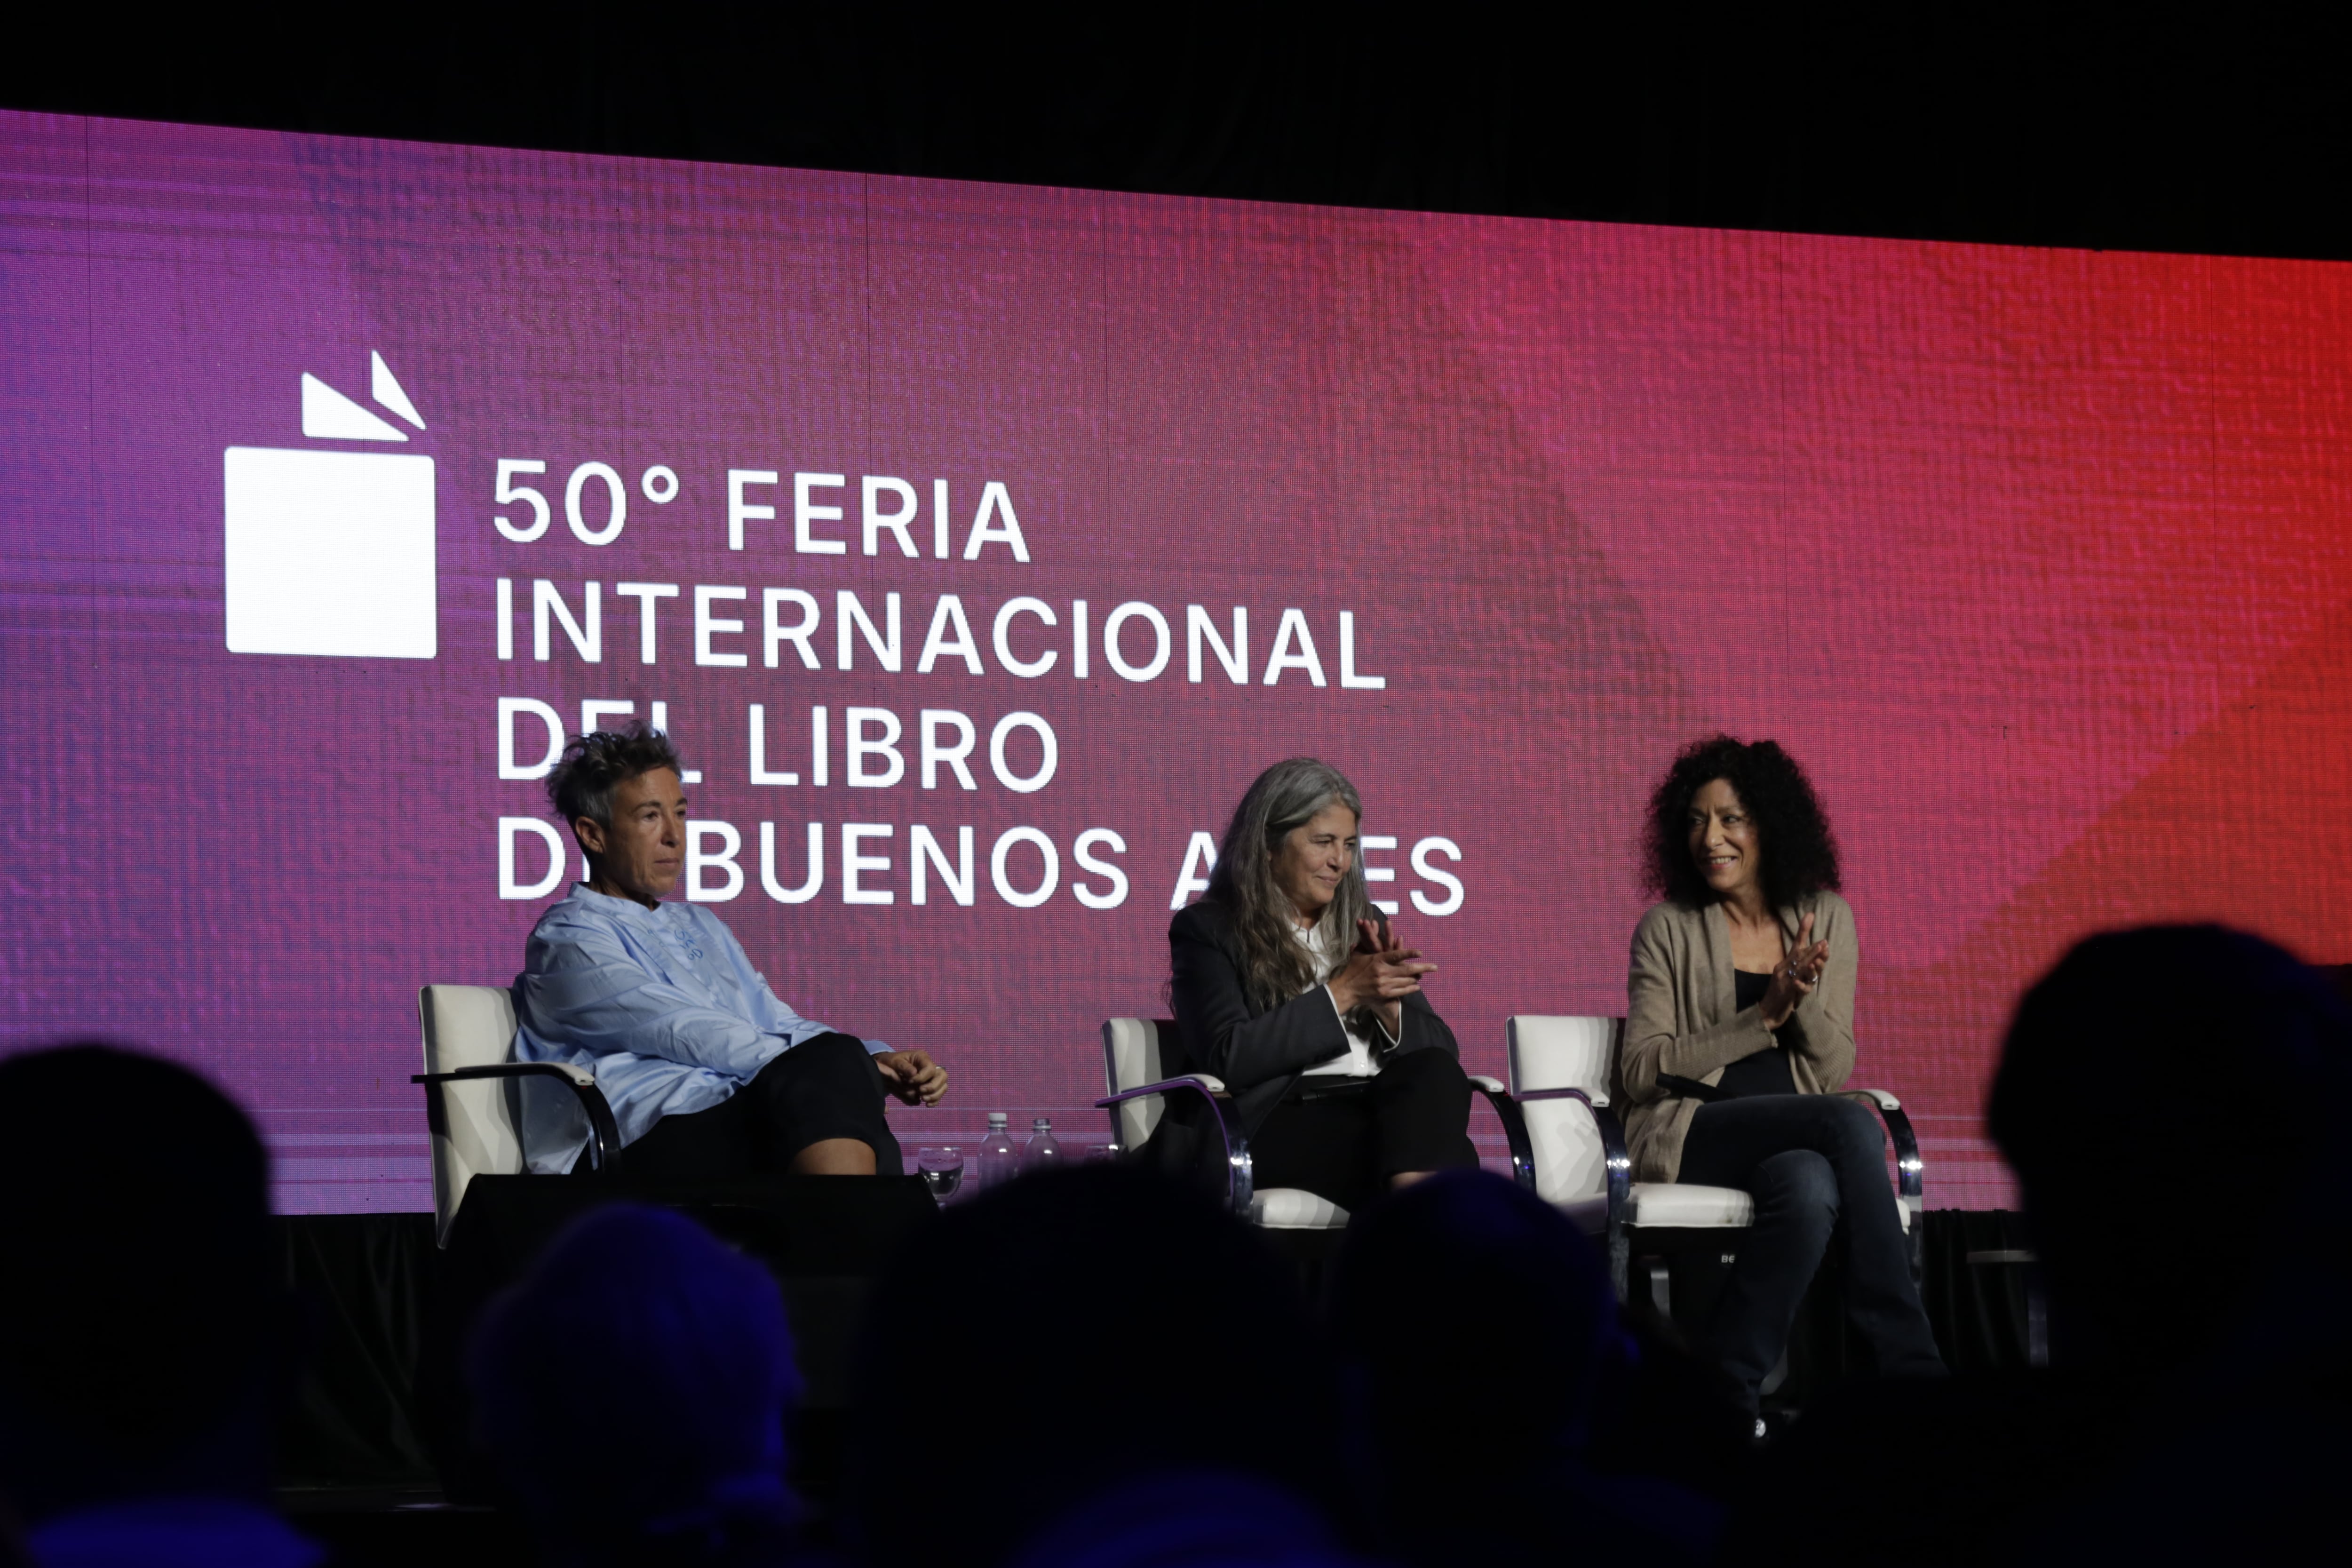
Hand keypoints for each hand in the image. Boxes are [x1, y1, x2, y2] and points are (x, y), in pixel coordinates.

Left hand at [876, 1050, 947, 1105]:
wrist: (889, 1068)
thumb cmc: (892, 1063)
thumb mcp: (894, 1062)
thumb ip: (903, 1067)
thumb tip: (913, 1073)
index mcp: (922, 1057)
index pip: (930, 1068)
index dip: (922, 1077)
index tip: (909, 1082)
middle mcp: (931, 1066)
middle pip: (942, 1076)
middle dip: (932, 1087)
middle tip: (920, 1092)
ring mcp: (933, 1077)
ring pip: (943, 1086)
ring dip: (935, 1095)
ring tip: (923, 1099)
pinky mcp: (931, 1086)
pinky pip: (939, 1094)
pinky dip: (935, 1100)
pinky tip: (926, 1104)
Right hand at [1328, 917, 1434, 1026]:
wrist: (1346, 989)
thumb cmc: (1353, 969)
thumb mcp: (1359, 952)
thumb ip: (1369, 938)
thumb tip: (1373, 922)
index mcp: (1377, 959)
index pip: (1396, 954)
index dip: (1409, 953)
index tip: (1421, 952)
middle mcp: (1383, 971)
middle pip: (1407, 969)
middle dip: (1423, 968)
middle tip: (1435, 967)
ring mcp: (1384, 984)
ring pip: (1406, 980)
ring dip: (1416, 978)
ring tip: (1424, 974)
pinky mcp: (1385, 994)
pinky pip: (1402, 991)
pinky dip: (1411, 988)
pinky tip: (1417, 986)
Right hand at [1759, 912, 1828, 1029]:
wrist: (1766, 1012)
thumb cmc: (1778, 995)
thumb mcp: (1787, 978)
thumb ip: (1796, 968)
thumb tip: (1809, 958)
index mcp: (1783, 965)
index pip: (1795, 945)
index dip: (1803, 930)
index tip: (1811, 915)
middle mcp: (1782, 970)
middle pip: (1799, 955)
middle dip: (1812, 947)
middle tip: (1823, 940)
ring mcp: (1784, 980)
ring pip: (1800, 967)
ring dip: (1811, 958)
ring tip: (1821, 951)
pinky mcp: (1787, 992)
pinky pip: (1797, 983)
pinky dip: (1803, 978)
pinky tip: (1810, 972)